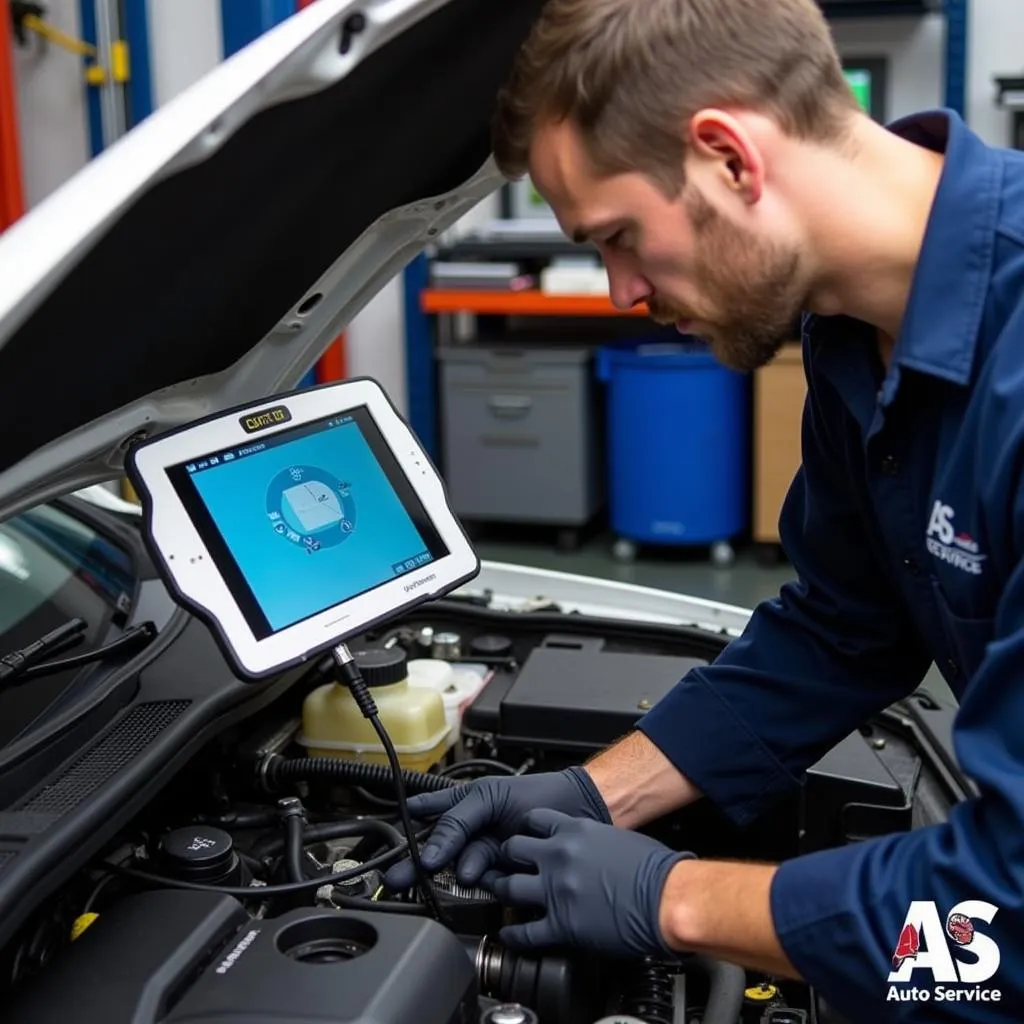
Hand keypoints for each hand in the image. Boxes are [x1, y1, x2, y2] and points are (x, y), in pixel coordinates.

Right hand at [383, 767, 609, 890]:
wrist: (576, 810)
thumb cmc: (535, 793)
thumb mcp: (489, 798)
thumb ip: (456, 821)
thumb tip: (430, 853)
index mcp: (465, 802)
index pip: (429, 812)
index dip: (410, 824)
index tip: (390, 839)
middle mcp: (472, 828)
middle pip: (436, 847)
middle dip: (415, 862)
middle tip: (396, 877)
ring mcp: (486, 851)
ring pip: (456, 867)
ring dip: (451, 870)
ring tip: (459, 868)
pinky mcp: (502, 873)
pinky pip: (480, 882)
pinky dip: (476, 880)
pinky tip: (475, 874)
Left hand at [484, 809, 692, 958]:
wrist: (667, 897)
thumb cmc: (654, 869)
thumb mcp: (617, 838)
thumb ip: (592, 839)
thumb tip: (585, 847)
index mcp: (576, 831)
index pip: (534, 821)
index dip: (524, 830)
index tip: (521, 837)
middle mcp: (560, 857)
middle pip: (512, 849)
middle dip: (505, 857)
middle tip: (503, 865)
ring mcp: (557, 891)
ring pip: (509, 888)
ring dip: (502, 892)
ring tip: (498, 896)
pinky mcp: (562, 925)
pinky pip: (524, 932)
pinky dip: (512, 935)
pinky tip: (509, 935)